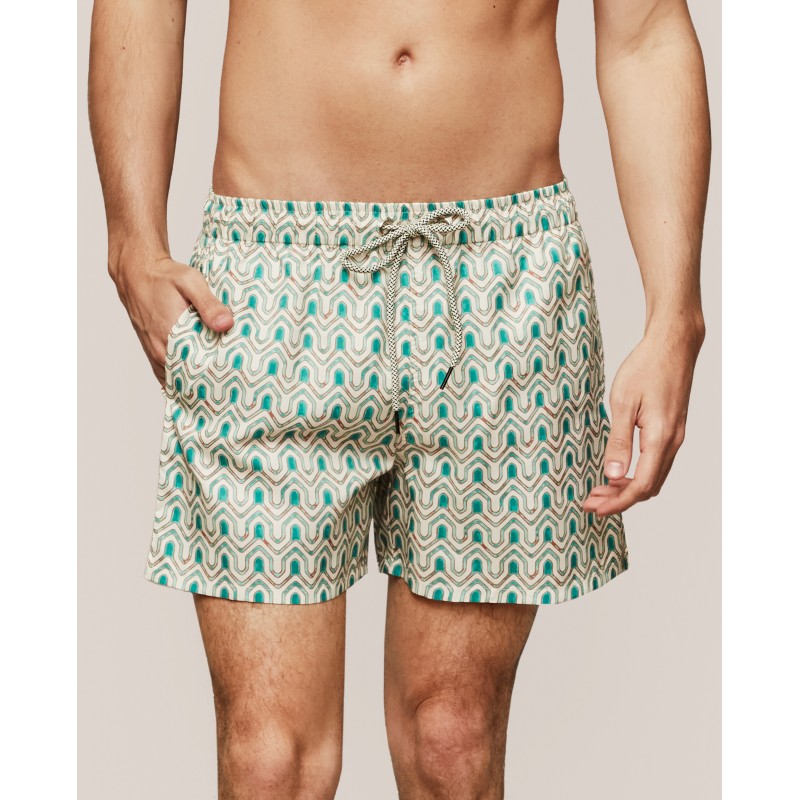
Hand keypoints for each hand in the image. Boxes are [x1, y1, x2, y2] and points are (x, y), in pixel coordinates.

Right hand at [111, 253, 233, 385]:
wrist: (137, 273)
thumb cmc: (164, 277)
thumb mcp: (191, 283)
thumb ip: (209, 304)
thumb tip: (226, 324)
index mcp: (171, 338)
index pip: (196, 372)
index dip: (216, 379)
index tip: (234, 382)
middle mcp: (161, 351)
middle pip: (188, 380)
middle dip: (209, 384)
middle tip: (232, 386)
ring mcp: (155, 353)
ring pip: (177, 380)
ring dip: (195, 383)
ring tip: (218, 388)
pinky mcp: (153, 351)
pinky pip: (168, 374)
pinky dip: (182, 379)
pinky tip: (198, 380)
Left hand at [583, 317, 703, 516]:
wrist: (673, 345)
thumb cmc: (646, 367)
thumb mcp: (623, 402)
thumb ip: (619, 441)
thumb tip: (612, 475)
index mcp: (660, 438)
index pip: (640, 486)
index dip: (617, 502)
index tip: (594, 508)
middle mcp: (672, 442)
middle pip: (648, 487)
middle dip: (619, 500)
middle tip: (591, 502)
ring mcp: (675, 436)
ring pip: (653, 477)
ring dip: (628, 489)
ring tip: (600, 490)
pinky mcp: (672, 430)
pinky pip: (656, 463)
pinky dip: (637, 475)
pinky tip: (618, 471)